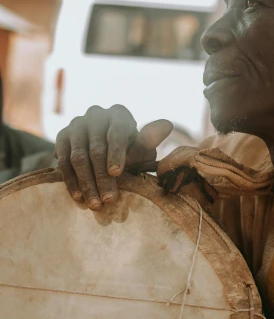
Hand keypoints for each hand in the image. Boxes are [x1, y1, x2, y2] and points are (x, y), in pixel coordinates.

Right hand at [55, 104, 172, 209]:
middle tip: (108, 200)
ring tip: (95, 204)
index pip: (116, 134)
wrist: (106, 152)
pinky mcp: (62, 137)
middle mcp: (95, 115)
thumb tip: (167, 124)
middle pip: (96, 149)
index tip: (117, 173)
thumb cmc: (129, 150)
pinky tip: (78, 197)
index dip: (116, 154)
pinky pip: (63, 162)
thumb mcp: (141, 147)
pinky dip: (71, 181)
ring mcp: (76, 125)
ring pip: (78, 157)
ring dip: (86, 183)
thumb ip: (149, 140)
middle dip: (102, 177)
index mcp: (118, 114)